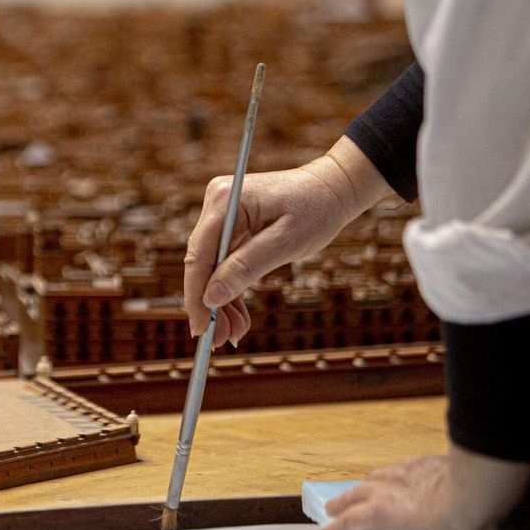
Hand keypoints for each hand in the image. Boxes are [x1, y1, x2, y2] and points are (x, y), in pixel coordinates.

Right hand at [184, 136, 391, 340]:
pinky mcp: (231, 225)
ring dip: (221, 301)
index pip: (199, 255)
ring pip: (212, 268)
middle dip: (210, 304)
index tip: (200, 328)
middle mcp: (216, 204)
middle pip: (202, 263)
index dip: (196, 295)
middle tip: (220, 340)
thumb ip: (247, 268)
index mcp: (225, 201)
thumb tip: (212, 297)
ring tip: (234, 334)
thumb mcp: (286, 242)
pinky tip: (236, 315)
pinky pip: (225, 262)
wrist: (333, 189)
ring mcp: (222, 215)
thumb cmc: (316, 209)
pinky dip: (232, 288)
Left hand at [320, 447, 529, 529]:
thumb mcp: (486, 484)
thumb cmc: (490, 492)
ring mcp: (386, 494)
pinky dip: (335, 528)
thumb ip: (485, 486)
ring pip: (353, 498)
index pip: (401, 473)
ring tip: (332, 510)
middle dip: (362, 490)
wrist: (477, 497)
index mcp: (426, 469)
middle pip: (372, 481)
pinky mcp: (376, 514)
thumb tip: (513, 493)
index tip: (386, 484)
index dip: (391, 481)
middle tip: (351, 497)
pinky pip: (346, 522)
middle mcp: (401, 477)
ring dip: (342, 504)